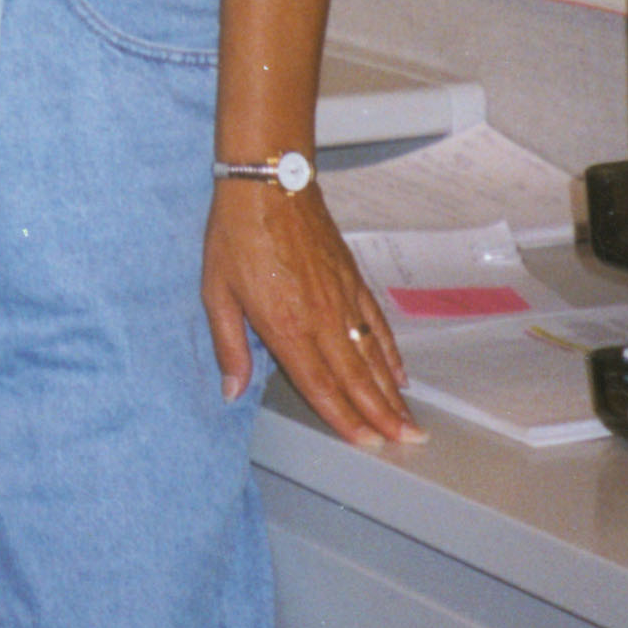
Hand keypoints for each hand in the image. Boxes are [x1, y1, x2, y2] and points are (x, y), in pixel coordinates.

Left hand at [201, 178, 415, 448]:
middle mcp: (321, 319)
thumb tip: (231, 391)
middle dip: (383, 415)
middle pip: (357, 377)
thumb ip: (229, 347)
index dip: (345, 418)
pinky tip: (399, 372)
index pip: (321, 385)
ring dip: (392, 391)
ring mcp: (342, 299)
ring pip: (373, 355)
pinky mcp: (352, 279)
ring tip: (411, 420)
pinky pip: (377, 323)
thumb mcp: (216, 293)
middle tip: (409, 442)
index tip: (368, 444)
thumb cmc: (236, 236)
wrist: (268, 184)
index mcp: (286, 327)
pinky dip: (391, 351)